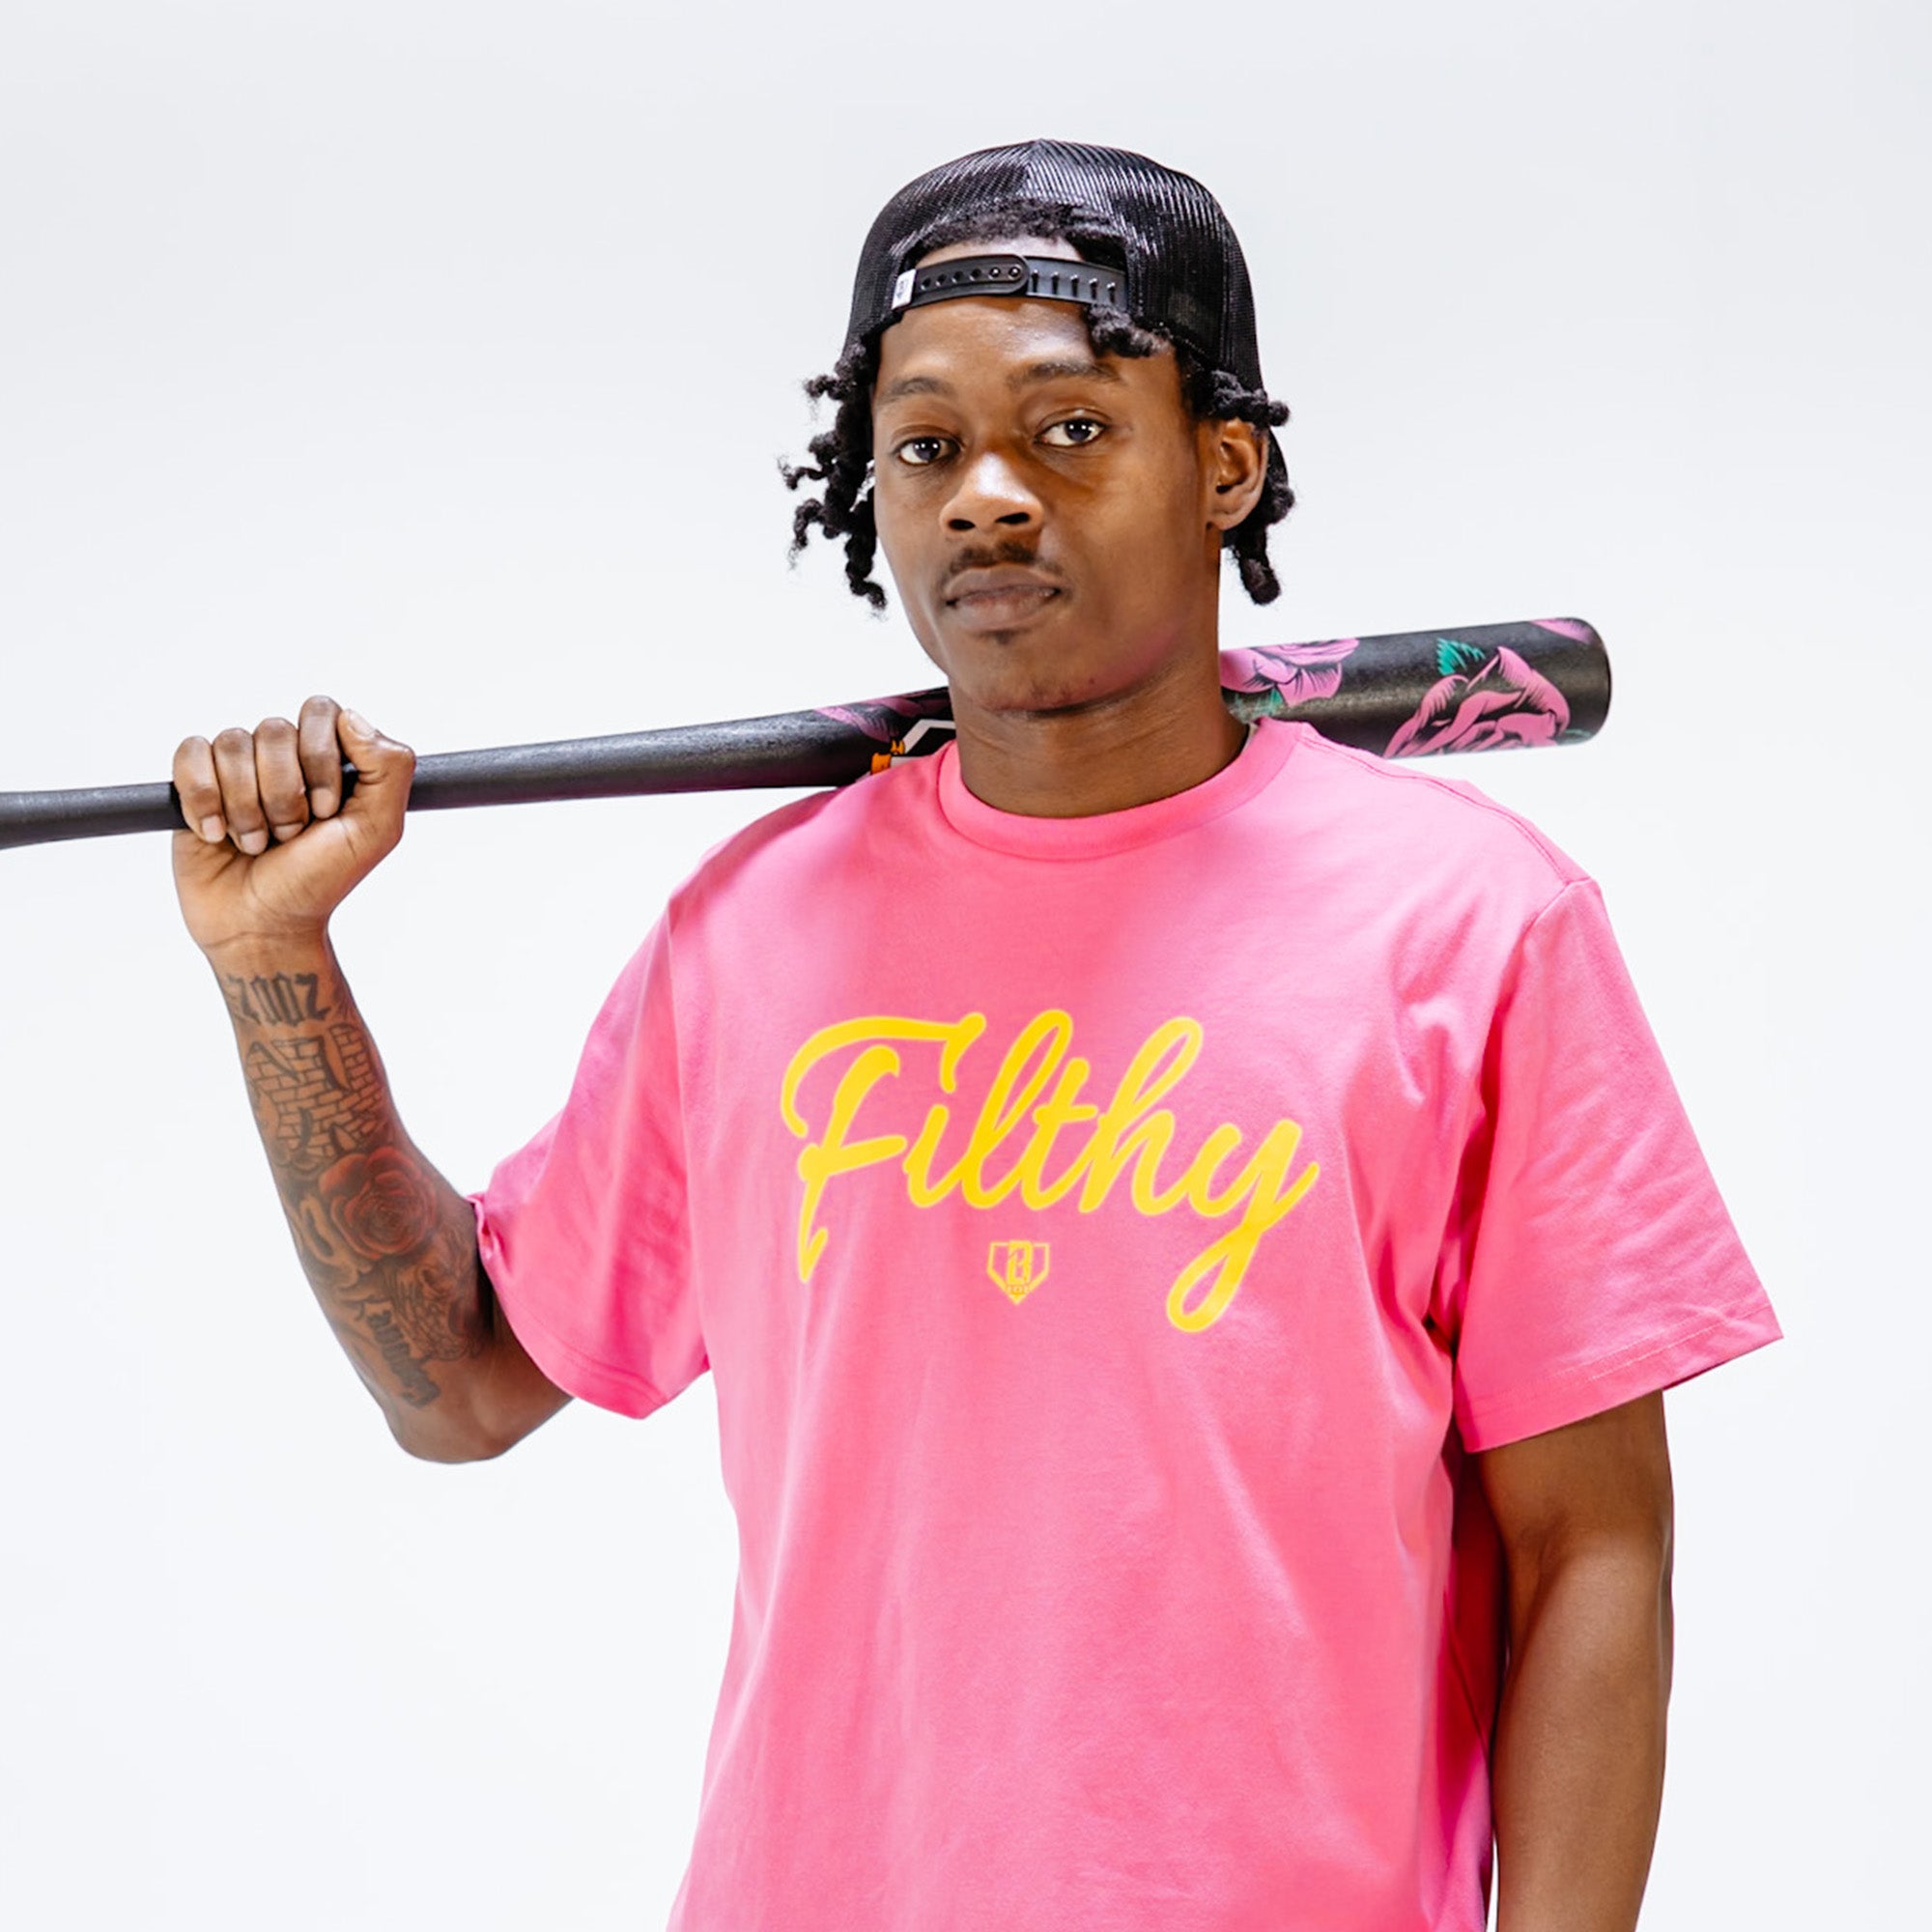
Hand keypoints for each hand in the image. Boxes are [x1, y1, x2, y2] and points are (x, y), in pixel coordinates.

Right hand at [171, 697, 414, 960]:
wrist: (263, 924)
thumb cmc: (319, 880)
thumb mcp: (377, 830)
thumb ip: (389, 768)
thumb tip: (351, 717)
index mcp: (329, 758)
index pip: (321, 712)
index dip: (320, 759)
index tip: (327, 812)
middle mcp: (282, 756)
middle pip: (274, 730)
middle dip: (285, 795)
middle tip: (290, 836)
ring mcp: (237, 769)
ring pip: (231, 744)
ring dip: (246, 806)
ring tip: (256, 843)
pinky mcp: (194, 785)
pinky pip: (190, 756)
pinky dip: (204, 801)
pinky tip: (218, 834)